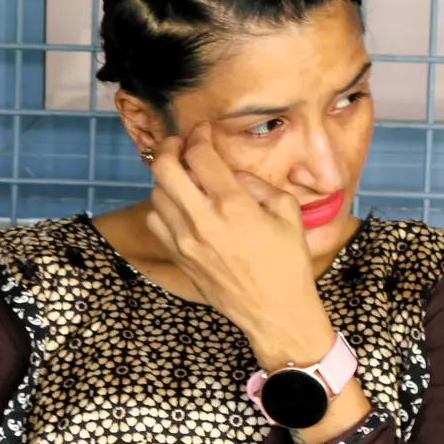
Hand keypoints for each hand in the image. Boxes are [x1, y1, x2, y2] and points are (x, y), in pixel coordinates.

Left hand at [144, 127, 335, 369]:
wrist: (275, 311)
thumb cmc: (287, 263)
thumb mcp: (287, 212)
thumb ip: (258, 184)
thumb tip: (233, 174)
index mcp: (233, 204)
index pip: (199, 154)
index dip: (199, 135)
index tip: (203, 131)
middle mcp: (203, 220)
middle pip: (163, 168)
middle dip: (169, 147)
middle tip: (180, 145)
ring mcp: (185, 241)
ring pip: (156, 194)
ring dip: (167, 179)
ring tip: (183, 177)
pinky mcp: (179, 258)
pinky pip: (156, 222)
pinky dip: (162, 208)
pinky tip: (180, 207)